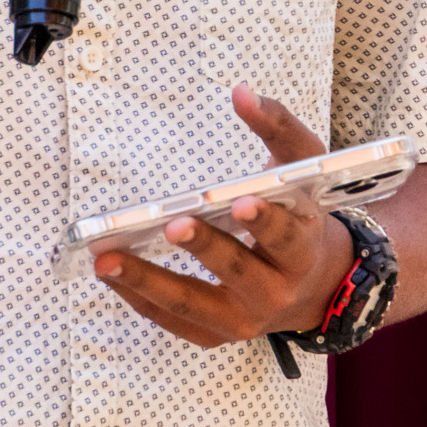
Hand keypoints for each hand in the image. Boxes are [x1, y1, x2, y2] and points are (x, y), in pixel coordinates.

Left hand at [94, 88, 354, 348]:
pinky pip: (174, 319)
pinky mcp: (218, 333)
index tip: (241, 203)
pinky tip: (110, 272)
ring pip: (195, 304)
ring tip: (108, 259)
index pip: (287, 236)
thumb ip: (276, 126)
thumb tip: (241, 93)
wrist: (318, 281)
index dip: (264, 222)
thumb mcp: (303, 166)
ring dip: (150, 281)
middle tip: (174, 224)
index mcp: (303, 245)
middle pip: (240, 271)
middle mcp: (278, 289)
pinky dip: (140, 297)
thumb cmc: (302, 212)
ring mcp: (246, 318)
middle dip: (207, 248)